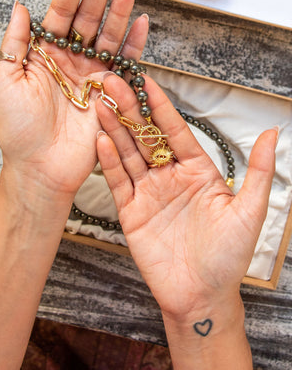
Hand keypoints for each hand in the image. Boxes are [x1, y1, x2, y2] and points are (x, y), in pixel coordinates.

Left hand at [0, 0, 148, 203]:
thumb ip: (15, 42)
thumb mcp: (6, 80)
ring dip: (119, 11)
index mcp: (44, 54)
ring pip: (109, 36)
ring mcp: (92, 76)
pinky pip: (126, 64)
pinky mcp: (111, 93)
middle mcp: (70, 60)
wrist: (41, 167)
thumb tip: (22, 7)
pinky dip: (135, 45)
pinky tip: (141, 23)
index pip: (61, 13)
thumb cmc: (18, 129)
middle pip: (88, 19)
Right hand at [96, 73, 276, 316]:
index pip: (175, 130)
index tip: (147, 82)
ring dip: (116, 129)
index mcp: (197, 170)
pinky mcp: (132, 212)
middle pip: (147, 137)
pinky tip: (103, 140)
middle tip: (116, 84)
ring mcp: (149, 193)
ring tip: (102, 105)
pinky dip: (110, 161)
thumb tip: (274, 132)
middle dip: (131, 110)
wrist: (202, 295)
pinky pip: (119, 182)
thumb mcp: (249, 210)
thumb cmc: (229, 256)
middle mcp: (171, 176)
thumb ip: (258, 170)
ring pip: (129, 154)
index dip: (160, 106)